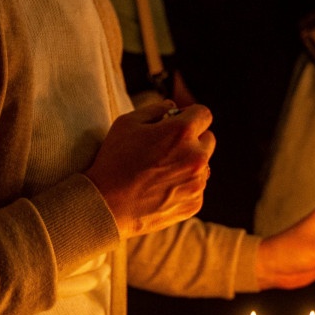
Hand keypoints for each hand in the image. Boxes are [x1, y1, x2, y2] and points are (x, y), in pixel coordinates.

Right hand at [84, 101, 213, 238]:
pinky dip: (184, 186)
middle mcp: (196, 156)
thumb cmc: (114, 161)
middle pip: (208, 139)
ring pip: (204, 165)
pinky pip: (197, 188)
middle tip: (168, 148)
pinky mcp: (195, 203)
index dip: (190, 116)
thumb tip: (172, 107)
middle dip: (192, 140)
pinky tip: (161, 189)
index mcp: (182, 132)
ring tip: (161, 172)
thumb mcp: (127, 123)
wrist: (107, 206)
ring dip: (189, 164)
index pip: (203, 114)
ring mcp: (198, 182)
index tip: (178, 123)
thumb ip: (155, 109)